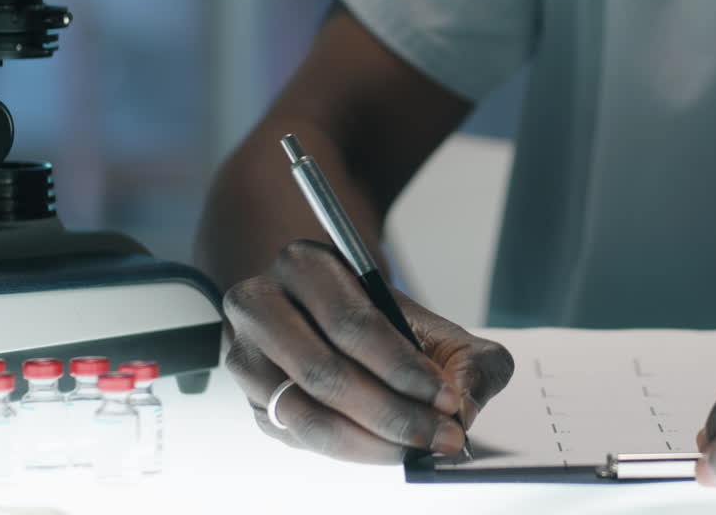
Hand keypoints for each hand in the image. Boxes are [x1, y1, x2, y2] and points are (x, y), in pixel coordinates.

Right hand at [222, 240, 514, 462]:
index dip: (403, 368)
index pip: (353, 323)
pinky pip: (296, 436)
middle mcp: (262, 306)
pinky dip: (347, 449)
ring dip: (369, 440)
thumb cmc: (385, 323)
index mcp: (306, 266)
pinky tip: (385, 448)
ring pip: (303, 412)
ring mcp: (246, 356)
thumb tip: (465, 406)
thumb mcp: (435, 326)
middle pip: (324, 371)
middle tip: (440, 434)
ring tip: (417, 447)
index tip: (448, 399)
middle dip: (393, 412)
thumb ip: (469, 361)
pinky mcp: (251, 400)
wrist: (333, 322)